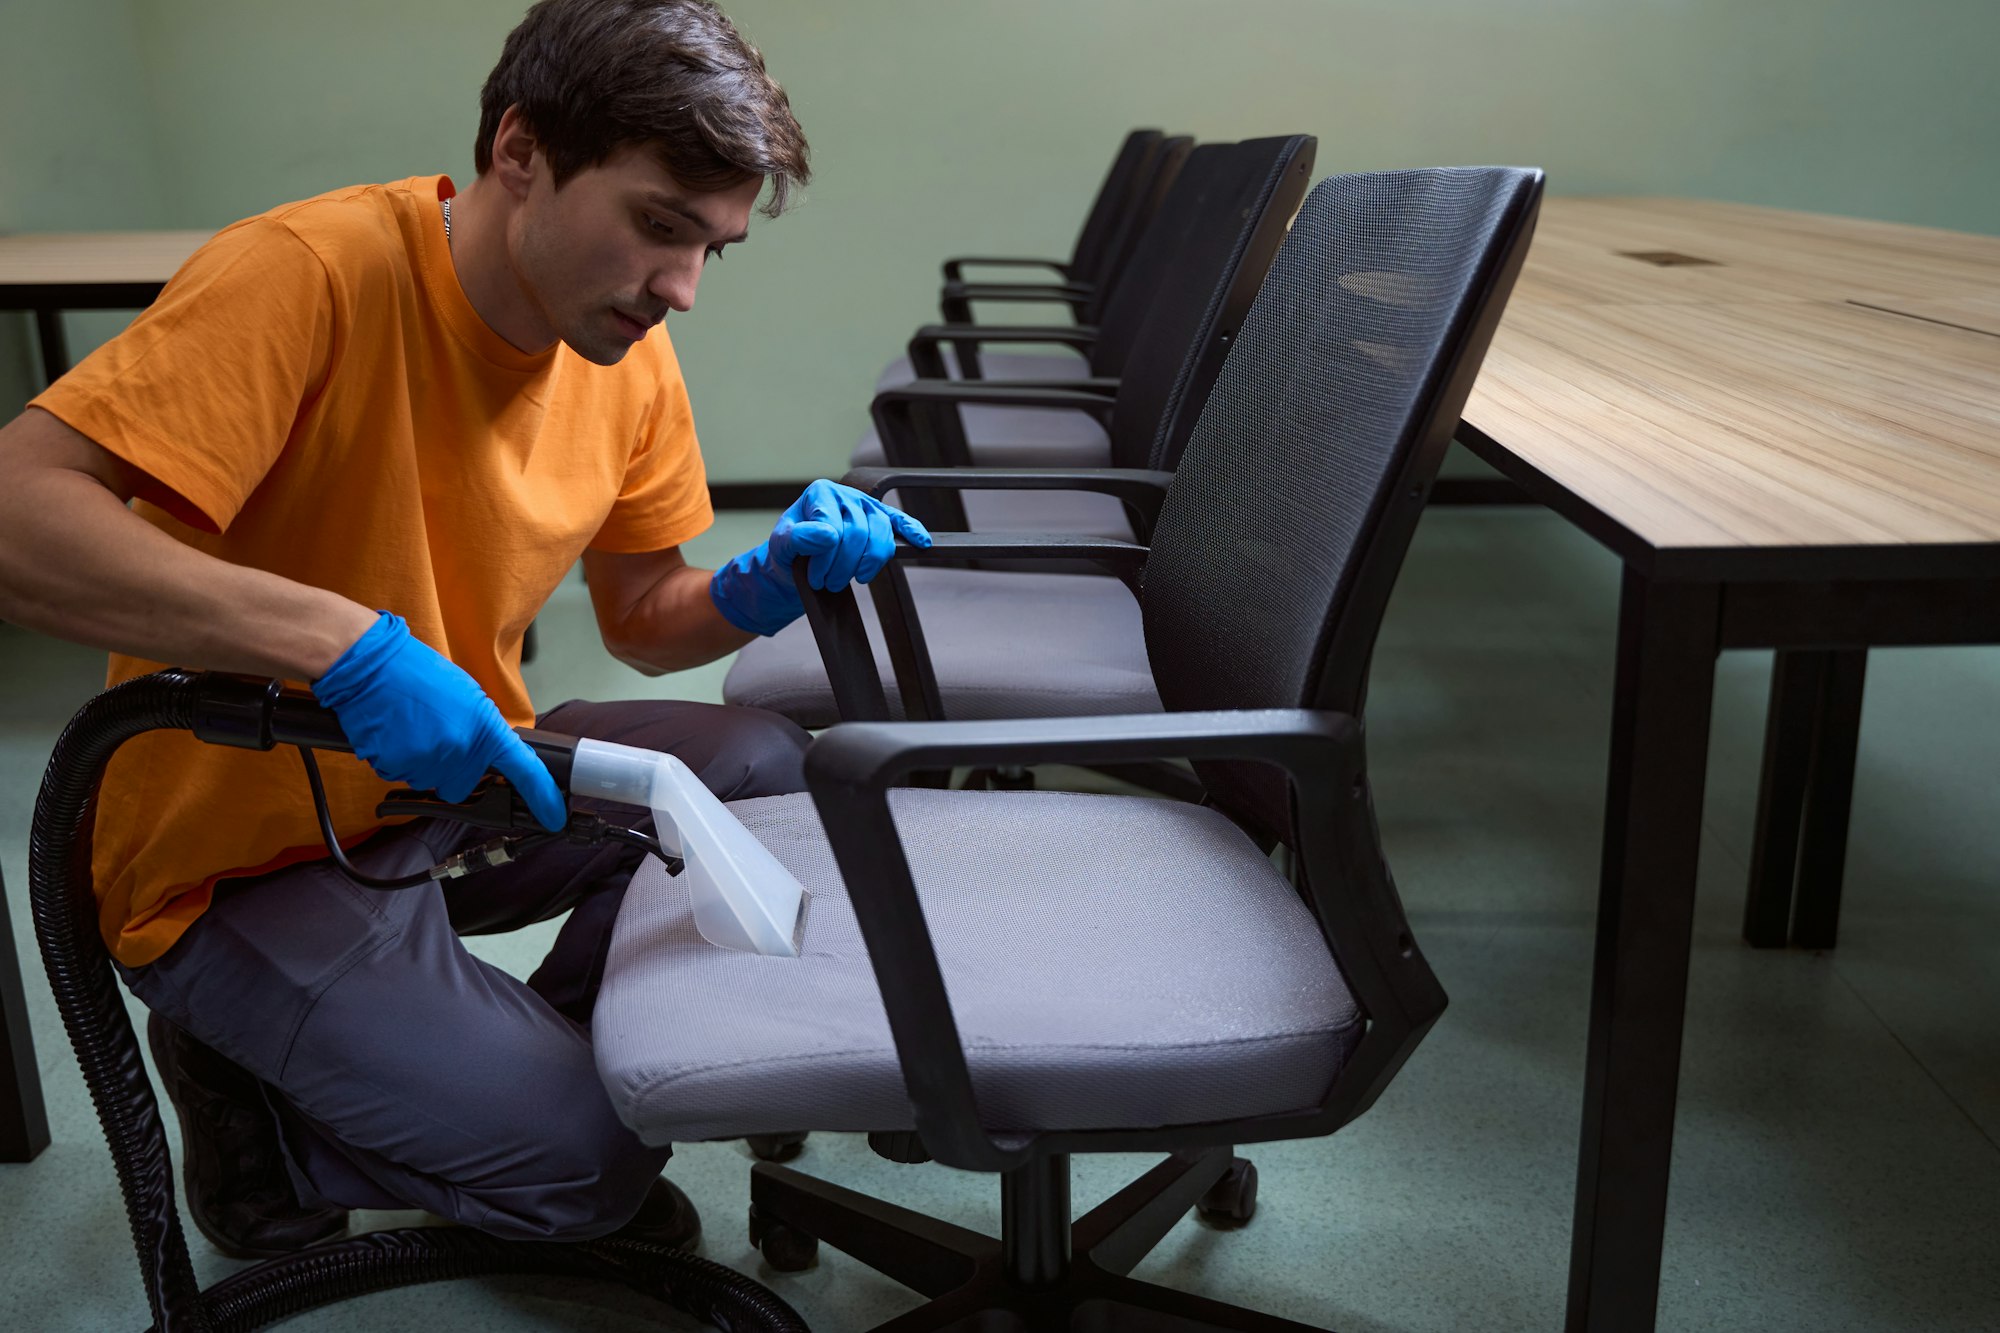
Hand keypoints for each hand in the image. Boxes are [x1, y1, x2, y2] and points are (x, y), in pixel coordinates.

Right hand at [311, 612, 566, 830]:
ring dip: (422, 764)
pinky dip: (397, 760)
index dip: (542, 795)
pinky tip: (395, 733)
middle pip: (462, 786)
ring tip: (412, 727)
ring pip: (429, 782)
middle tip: (436, 738)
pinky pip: (400, 775)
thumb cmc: (417, 673)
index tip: (554, 815)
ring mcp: (427, 761)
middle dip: (452, 771)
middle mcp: (461, 749)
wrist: (372, 664)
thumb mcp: (467, 696)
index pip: (524, 768)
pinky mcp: (396, 766)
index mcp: (485, 728)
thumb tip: (487, 754)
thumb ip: (482, 730)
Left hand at [708, 479, 932, 635]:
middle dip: (844, 565)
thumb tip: (828, 535)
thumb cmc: (789, 550)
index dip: (826, 557)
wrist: (796, 560)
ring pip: (880, 534)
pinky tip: (921, 543)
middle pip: (859, 532)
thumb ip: (799, 537)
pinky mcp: (881, 520)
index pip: (834, 526)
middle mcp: (847, 494)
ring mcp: (867, 506)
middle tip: (829, 583)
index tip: (815, 576)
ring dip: (867, 563)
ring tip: (851, 579)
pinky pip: (900, 523)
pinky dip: (912, 531)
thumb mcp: (781, 544)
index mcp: (821, 493)